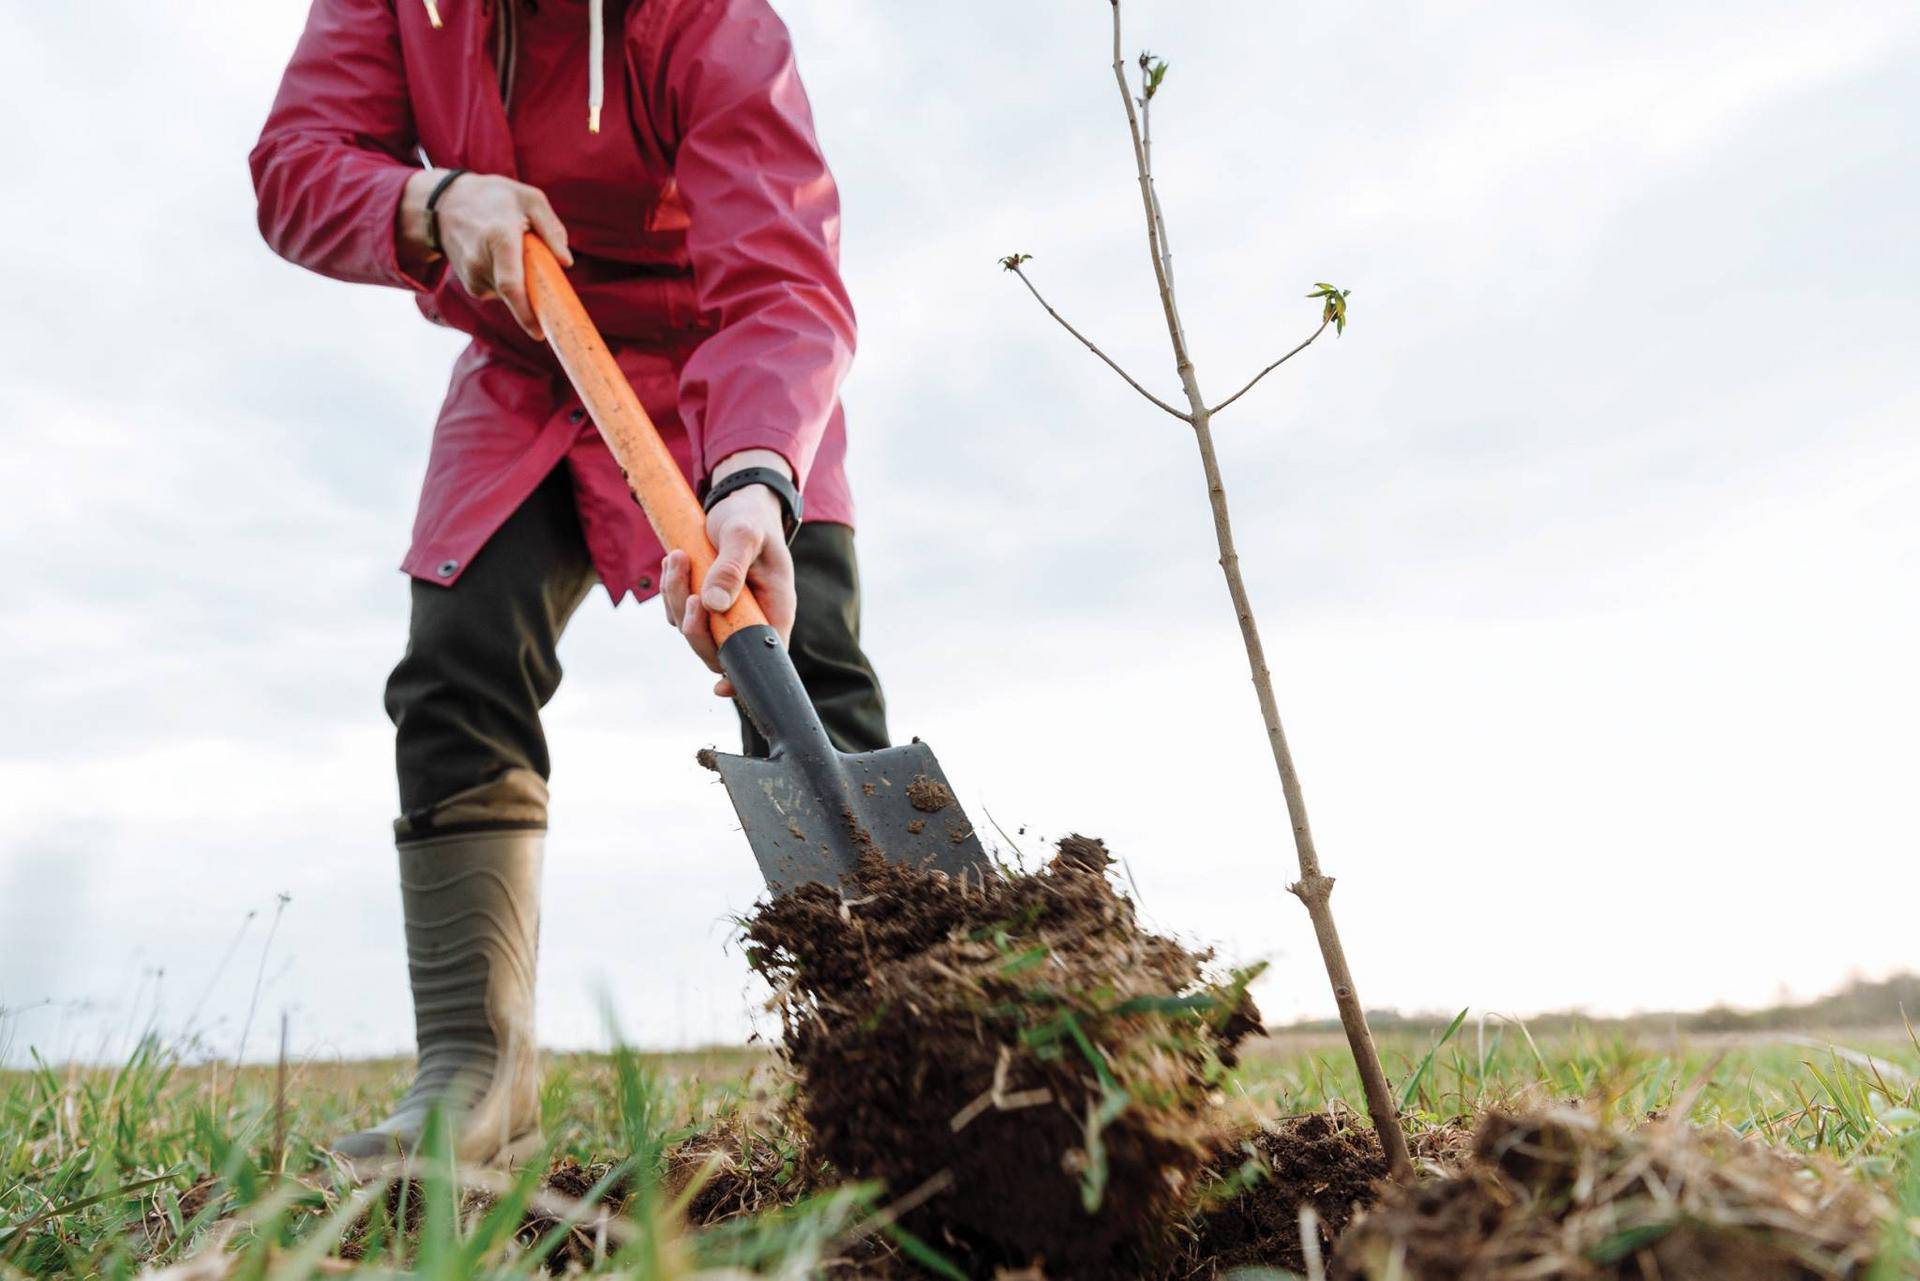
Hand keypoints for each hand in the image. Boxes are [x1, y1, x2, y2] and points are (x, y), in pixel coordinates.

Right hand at [398, 169, 571, 339]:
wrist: (444, 203)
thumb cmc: (494, 197)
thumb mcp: (528, 198)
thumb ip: (551, 228)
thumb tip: (566, 262)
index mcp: (499, 238)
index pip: (511, 285)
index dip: (525, 313)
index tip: (539, 333)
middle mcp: (481, 261)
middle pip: (515, 294)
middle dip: (535, 296)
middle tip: (546, 286)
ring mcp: (472, 276)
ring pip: (510, 293)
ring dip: (522, 281)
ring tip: (512, 250)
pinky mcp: (471, 285)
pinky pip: (501, 291)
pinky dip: (510, 281)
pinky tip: (500, 258)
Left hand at [660, 450, 797, 697]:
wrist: (739, 502)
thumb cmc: (750, 519)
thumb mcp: (745, 535)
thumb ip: (731, 567)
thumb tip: (713, 604)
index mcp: (775, 609)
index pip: (764, 656)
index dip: (743, 676)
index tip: (721, 686)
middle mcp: (751, 618)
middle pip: (718, 650)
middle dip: (695, 627)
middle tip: (689, 592)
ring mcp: (726, 613)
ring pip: (693, 629)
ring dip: (677, 597)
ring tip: (678, 557)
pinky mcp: (705, 603)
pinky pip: (679, 611)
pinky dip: (672, 589)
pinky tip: (676, 561)